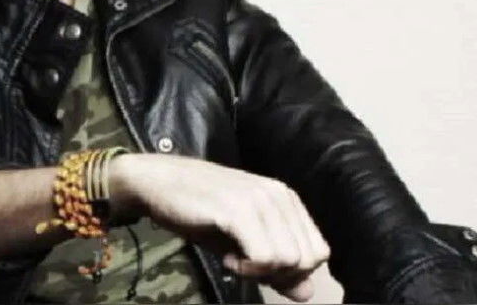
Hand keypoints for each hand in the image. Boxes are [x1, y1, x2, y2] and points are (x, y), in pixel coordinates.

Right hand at [109, 154, 329, 301]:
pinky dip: (247, 269)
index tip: (258, 263)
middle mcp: (279, 195)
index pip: (318, 251)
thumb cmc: (198, 211)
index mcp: (286, 199)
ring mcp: (260, 200)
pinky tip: (226, 259)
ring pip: (290, 260)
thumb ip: (277, 267)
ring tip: (233, 258)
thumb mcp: (241, 242)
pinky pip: (264, 257)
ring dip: (261, 272)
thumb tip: (307, 294)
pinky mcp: (238, 210)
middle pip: (309, 259)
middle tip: (245, 263)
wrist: (157, 182)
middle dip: (280, 273)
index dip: (292, 270)